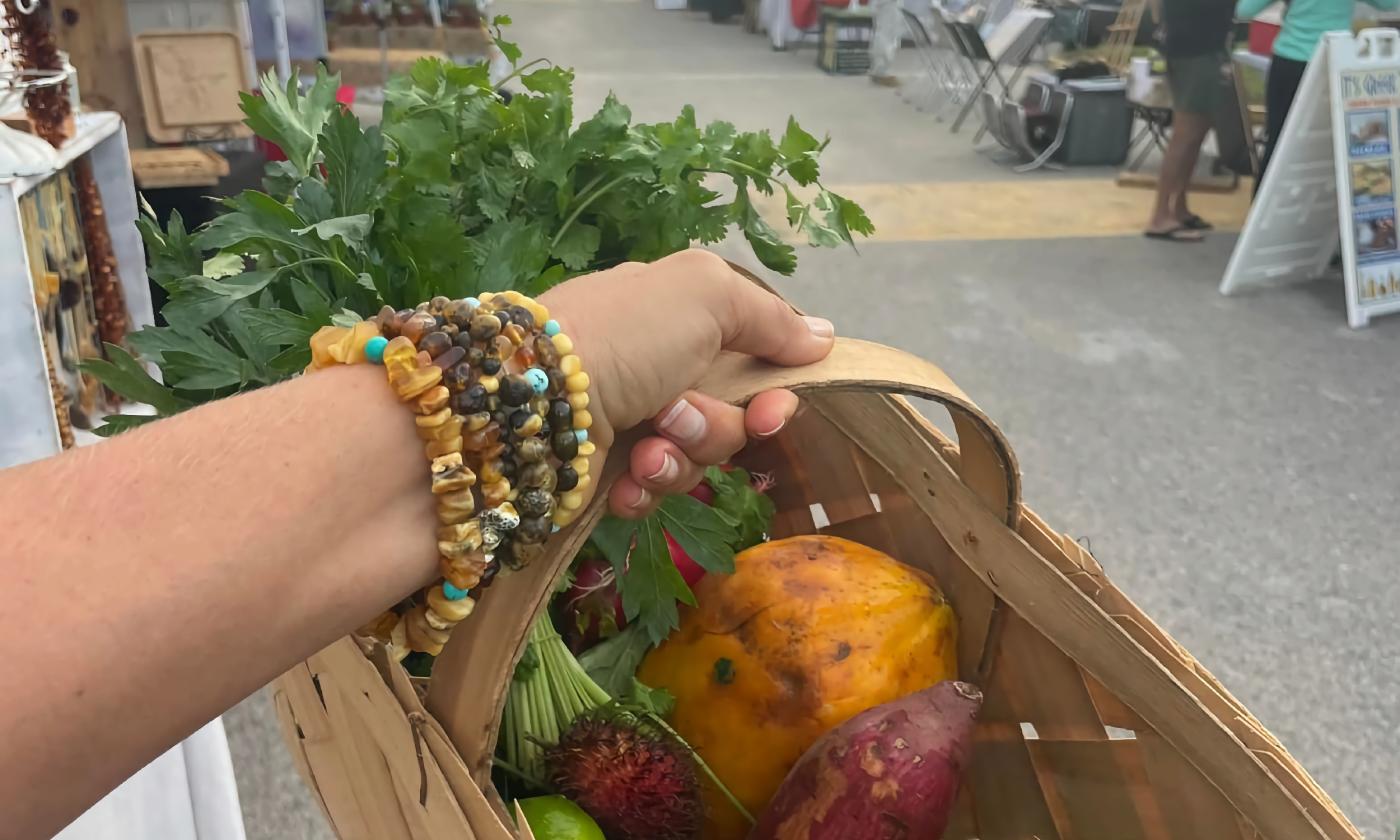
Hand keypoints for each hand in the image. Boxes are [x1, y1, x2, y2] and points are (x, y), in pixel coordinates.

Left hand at [541, 250, 834, 517]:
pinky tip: (624, 477)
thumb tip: (823, 337)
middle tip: (680, 418)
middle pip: (730, 418)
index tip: (773, 410)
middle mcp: (656, 368)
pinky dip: (645, 488)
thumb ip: (769, 316)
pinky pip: (656, 493)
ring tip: (643, 447)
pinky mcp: (606, 471)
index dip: (770, 393)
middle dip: (716, 427)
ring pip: (697, 460)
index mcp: (677, 318)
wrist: (531, 402)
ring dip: (679, 458)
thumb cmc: (625, 335)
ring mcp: (630, 422)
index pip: (752, 362)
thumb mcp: (706, 294)